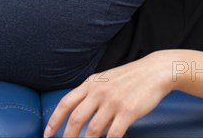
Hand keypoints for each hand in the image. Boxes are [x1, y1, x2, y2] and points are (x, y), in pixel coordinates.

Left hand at [44, 52, 173, 137]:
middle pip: (76, 118)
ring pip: (93, 130)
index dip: (55, 120)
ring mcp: (113, 102)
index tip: (48, 134)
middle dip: (67, 136)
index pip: (66, 103)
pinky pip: (114, 134)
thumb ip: (93, 96)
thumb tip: (83, 118)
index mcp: (91, 84)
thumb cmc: (130, 78)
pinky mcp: (128, 111)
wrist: (154, 71)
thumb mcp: (106, 81)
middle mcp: (99, 92)